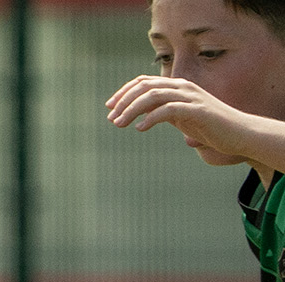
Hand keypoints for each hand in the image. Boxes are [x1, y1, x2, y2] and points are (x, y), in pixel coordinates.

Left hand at [107, 76, 273, 165]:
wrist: (238, 132)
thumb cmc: (208, 126)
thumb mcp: (179, 116)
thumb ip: (162, 110)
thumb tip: (139, 115)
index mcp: (177, 87)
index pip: (145, 81)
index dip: (124, 92)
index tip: (109, 107)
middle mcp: (183, 87)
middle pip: (146, 86)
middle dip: (124, 101)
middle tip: (111, 118)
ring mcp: (191, 97)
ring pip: (154, 95)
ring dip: (132, 109)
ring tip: (119, 124)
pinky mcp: (198, 110)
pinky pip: (169, 110)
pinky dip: (151, 117)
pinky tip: (140, 128)